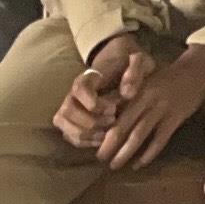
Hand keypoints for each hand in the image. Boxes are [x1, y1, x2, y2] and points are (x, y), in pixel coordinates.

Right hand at [53, 33, 142, 150]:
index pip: (79, 89)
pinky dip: (85, 142)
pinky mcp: (70, 123)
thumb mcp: (139, 62)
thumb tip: (128, 93)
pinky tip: (102, 139)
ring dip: (86, 134)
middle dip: (90, 121)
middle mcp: (72, 93)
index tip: (113, 109)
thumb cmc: (128, 67)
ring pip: (65, 126)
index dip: (93, 103)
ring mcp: (69, 109)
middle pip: (67, 111)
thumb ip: (136, 71)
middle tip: (112, 121)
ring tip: (107, 133)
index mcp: (87, 77)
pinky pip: (70, 137)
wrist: (118, 68)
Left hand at [96, 41, 204, 170]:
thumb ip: (130, 98)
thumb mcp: (146, 82)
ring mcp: (162, 109)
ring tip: (115, 165)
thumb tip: (109, 117)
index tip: (93, 142)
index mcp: (136, 92)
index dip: (102, 129)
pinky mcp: (176, 118)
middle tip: (99, 159)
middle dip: (109, 145)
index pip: (114, 114)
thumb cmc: (169, 77)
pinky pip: (159, 140)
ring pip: (138, 135)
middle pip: (122, 127)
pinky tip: (140, 164)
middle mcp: (146, 100)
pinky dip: (149, 154)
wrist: (198, 69)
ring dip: (125, 153)